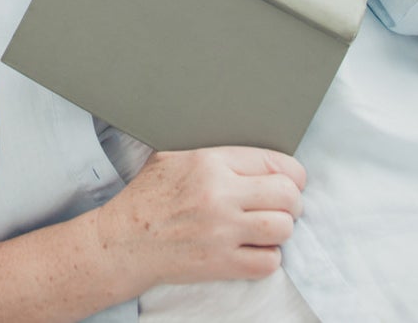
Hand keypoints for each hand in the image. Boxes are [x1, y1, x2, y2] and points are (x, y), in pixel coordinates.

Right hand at [95, 147, 304, 290]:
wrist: (125, 240)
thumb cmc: (148, 196)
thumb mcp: (173, 156)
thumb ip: (213, 152)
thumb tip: (249, 152)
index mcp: (210, 162)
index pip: (275, 162)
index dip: (292, 173)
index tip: (292, 180)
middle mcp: (220, 195)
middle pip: (287, 195)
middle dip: (292, 201)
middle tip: (284, 205)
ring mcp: (222, 232)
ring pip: (283, 228)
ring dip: (282, 229)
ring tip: (270, 227)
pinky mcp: (221, 264)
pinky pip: (268, 262)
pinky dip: (269, 257)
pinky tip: (255, 249)